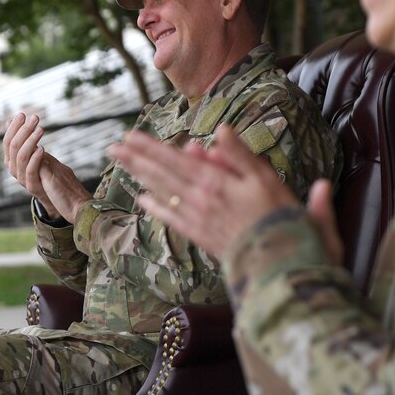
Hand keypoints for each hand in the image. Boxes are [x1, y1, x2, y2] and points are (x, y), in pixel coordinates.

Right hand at [4, 113, 90, 222]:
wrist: (61, 198)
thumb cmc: (48, 173)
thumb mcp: (36, 153)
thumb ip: (23, 139)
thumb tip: (10, 120)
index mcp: (13, 160)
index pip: (8, 141)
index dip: (14, 127)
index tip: (22, 114)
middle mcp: (14, 169)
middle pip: (13, 147)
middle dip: (23, 130)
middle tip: (35, 118)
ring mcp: (23, 179)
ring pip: (20, 157)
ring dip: (30, 140)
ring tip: (41, 129)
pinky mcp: (33, 187)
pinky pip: (30, 171)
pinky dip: (35, 158)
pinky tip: (42, 148)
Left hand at [110, 125, 322, 257]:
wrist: (280, 263)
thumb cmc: (281, 216)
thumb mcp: (267, 179)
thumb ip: (240, 155)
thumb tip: (220, 130)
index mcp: (216, 182)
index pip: (175, 160)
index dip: (151, 148)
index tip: (130, 136)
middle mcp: (200, 199)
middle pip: (162, 174)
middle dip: (137, 159)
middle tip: (113, 146)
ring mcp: (198, 219)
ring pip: (163, 193)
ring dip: (141, 176)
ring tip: (122, 164)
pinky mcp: (202, 236)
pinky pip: (173, 219)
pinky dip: (157, 208)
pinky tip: (143, 200)